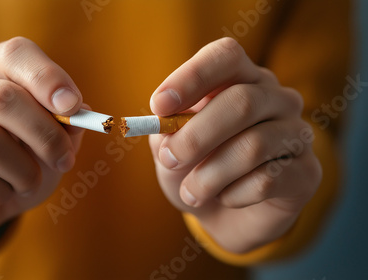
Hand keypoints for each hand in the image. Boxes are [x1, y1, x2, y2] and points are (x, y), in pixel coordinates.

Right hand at [0, 37, 84, 249]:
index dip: (47, 77)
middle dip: (44, 134)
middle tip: (64, 160)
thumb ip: (65, 125)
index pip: (14, 54)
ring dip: (22, 170)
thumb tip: (80, 112)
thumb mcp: (47, 145)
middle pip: (1, 98)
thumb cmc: (15, 166)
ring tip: (27, 182)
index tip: (73, 107)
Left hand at [149, 38, 320, 252]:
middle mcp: (276, 98)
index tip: (159, 106)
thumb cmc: (196, 168)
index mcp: (242, 78)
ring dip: (209, 175)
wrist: (223, 214)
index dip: (192, 77)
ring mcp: (297, 133)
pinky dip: (233, 195)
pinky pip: (267, 180)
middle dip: (196, 136)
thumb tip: (164, 125)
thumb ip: (166, 131)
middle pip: (241, 101)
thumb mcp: (171, 147)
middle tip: (169, 159)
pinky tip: (226, 198)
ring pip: (253, 146)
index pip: (226, 56)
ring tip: (190, 192)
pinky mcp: (308, 172)